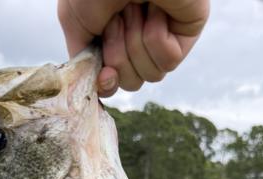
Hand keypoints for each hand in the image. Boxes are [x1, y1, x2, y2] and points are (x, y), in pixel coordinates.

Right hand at [58, 0, 209, 96]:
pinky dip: (156, 37)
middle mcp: (138, 34)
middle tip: (117, 16)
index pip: (114, 78)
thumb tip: (101, 86)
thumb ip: (83, 59)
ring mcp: (165, 32)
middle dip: (119, 55)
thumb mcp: (74, 21)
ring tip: (136, 7)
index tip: (105, 74)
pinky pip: (169, 61)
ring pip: (151, 75)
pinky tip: (157, 10)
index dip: (108, 82)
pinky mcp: (188, 30)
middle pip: (131, 81)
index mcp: (112, 32)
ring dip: (135, 43)